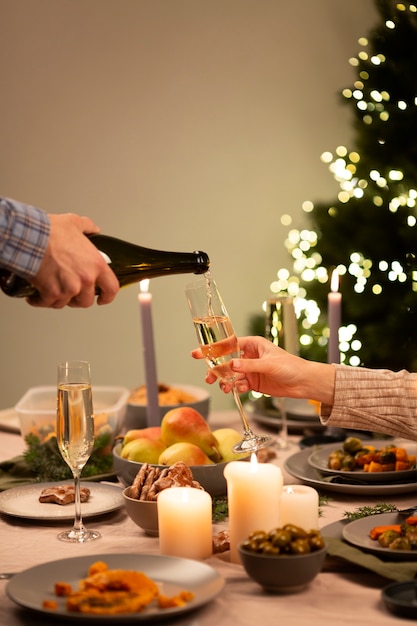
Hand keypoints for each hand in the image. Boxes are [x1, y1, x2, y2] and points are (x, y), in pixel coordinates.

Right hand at [28, 213, 118, 307]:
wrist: (30, 237)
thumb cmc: (50, 232)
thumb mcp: (74, 223)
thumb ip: (87, 227)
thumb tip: (93, 229)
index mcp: (95, 265)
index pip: (111, 288)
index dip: (108, 297)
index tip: (103, 299)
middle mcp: (85, 279)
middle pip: (86, 301)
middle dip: (77, 299)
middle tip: (69, 293)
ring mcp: (69, 288)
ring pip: (65, 303)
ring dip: (57, 299)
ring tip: (50, 289)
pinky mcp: (52, 293)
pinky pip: (46, 303)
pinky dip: (39, 300)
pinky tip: (36, 295)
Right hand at [192, 335, 334, 403]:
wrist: (304, 383)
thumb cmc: (291, 367)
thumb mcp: (269, 364)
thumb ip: (249, 365)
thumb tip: (232, 365)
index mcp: (253, 344)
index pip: (229, 345)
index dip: (214, 349)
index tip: (200, 353)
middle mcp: (250, 356)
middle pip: (226, 361)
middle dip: (216, 369)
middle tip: (208, 377)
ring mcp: (251, 370)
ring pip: (231, 375)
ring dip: (225, 381)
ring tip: (224, 388)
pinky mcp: (254, 382)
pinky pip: (239, 384)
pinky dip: (235, 388)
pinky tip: (237, 390)